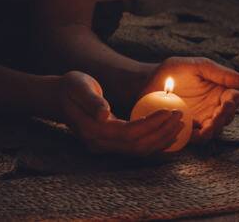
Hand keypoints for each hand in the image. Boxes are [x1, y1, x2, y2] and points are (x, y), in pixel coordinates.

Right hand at [53, 71, 185, 156]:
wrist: (58, 98)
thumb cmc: (70, 87)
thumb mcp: (79, 86)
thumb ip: (92, 100)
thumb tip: (104, 113)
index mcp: (93, 130)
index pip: (129, 133)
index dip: (151, 124)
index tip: (169, 111)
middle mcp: (99, 144)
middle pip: (137, 146)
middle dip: (162, 133)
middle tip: (180, 117)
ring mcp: (104, 147)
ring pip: (139, 151)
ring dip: (161, 140)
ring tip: (179, 125)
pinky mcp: (110, 145)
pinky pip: (136, 149)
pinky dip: (154, 143)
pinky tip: (168, 133)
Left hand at [137, 57, 238, 143]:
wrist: (144, 83)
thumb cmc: (172, 71)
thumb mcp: (197, 66)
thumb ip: (221, 74)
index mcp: (219, 90)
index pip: (235, 98)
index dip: (235, 102)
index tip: (228, 103)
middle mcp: (213, 107)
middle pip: (227, 117)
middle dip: (223, 119)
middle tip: (215, 119)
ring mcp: (201, 120)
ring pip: (214, 130)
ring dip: (211, 131)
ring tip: (204, 130)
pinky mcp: (188, 130)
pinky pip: (196, 138)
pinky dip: (196, 137)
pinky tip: (191, 133)